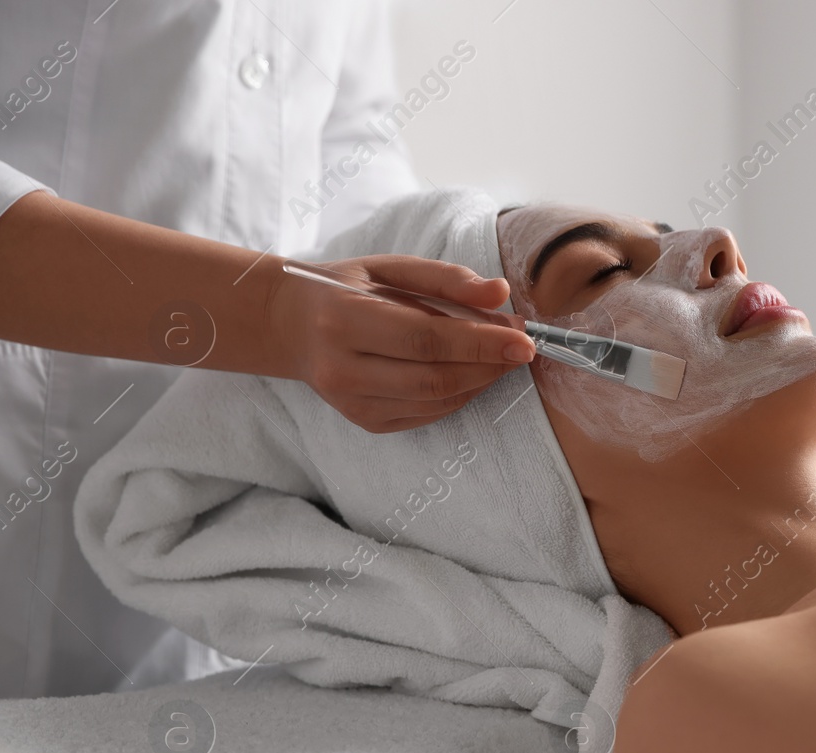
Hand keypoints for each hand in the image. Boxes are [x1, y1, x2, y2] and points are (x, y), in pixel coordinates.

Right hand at [265, 254, 534, 431]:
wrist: (290, 325)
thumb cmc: (345, 289)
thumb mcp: (389, 268)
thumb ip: (446, 278)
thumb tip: (500, 293)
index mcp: (343, 320)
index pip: (426, 338)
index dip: (481, 343)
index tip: (525, 340)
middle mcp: (342, 370)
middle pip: (435, 377)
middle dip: (489, 365)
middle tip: (520, 345)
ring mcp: (352, 403)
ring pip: (437, 401)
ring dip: (481, 381)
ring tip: (500, 355)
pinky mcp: (365, 422)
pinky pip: (428, 414)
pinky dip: (460, 394)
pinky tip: (471, 372)